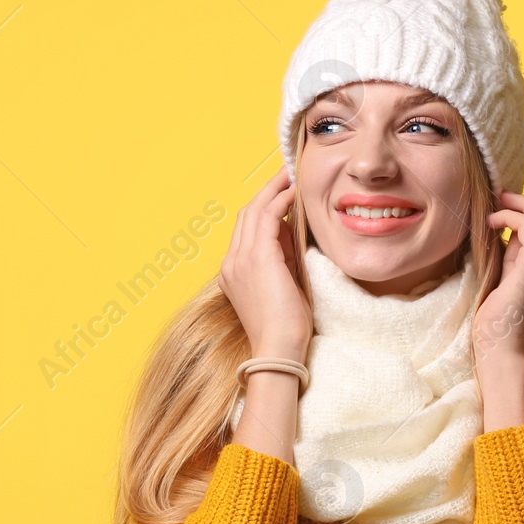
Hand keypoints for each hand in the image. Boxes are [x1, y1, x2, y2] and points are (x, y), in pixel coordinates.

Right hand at [219, 167, 310, 362]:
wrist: (279, 350)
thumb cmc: (286, 328)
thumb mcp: (283, 285)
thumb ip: (283, 258)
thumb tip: (292, 229)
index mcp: (233, 272)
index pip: (246, 229)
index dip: (263, 207)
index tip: (281, 192)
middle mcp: (231, 263)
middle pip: (245, 215)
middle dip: (266, 192)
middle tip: (285, 174)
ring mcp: (240, 260)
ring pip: (253, 212)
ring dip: (273, 190)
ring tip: (290, 175)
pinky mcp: (257, 259)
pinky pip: (267, 218)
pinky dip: (279, 202)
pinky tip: (292, 193)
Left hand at [473, 190, 523, 365]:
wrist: (503, 351)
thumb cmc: (500, 322)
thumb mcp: (512, 280)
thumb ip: (516, 255)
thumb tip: (508, 227)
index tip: (512, 208)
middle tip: (504, 198)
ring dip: (523, 204)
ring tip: (497, 205)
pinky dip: (511, 217)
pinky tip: (491, 224)